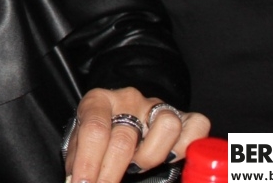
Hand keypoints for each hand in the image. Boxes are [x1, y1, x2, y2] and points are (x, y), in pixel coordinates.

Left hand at [65, 87, 209, 182]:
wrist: (124, 113)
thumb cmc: (102, 134)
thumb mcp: (83, 141)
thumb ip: (80, 159)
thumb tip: (75, 181)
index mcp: (99, 100)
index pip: (94, 129)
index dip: (88, 161)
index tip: (83, 182)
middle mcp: (129, 99)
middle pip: (125, 137)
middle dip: (112, 172)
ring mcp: (158, 106)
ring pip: (166, 126)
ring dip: (150, 157)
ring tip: (137, 167)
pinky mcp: (184, 115)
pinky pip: (197, 126)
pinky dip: (187, 145)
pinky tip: (171, 158)